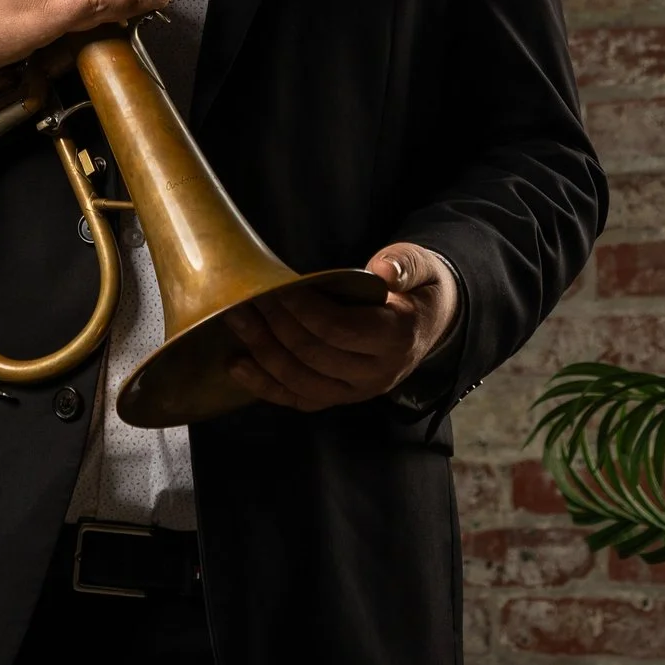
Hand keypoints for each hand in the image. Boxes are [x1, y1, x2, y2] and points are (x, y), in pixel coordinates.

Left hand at [225, 244, 460, 412]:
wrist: (429, 323)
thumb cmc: (417, 288)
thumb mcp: (420, 266)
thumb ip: (405, 264)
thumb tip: (384, 270)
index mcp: (397, 338)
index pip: (339, 330)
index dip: (303, 309)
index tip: (276, 287)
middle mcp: (377, 373)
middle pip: (313, 356)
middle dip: (273, 326)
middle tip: (244, 298)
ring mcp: (357, 392)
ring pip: (300, 383)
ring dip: (261, 354)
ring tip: (235, 322)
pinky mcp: (340, 398)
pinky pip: (298, 400)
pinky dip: (265, 385)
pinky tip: (237, 365)